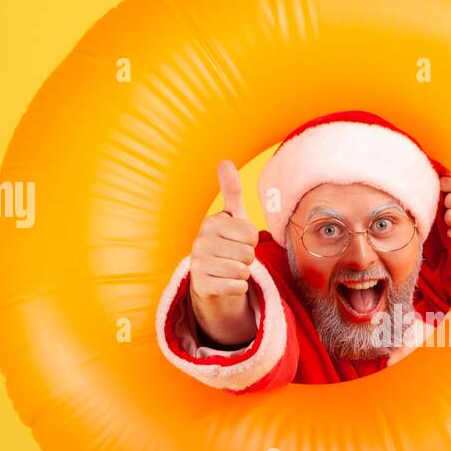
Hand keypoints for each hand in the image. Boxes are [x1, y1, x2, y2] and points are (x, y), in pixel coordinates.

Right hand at [188, 160, 259, 345]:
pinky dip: (238, 288)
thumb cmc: (227, 246)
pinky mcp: (202, 286)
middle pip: (248, 253)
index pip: (251, 233)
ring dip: (243, 274)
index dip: (252, 241)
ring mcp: (198, 264)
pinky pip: (237, 287)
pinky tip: (227, 284)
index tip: (239, 242)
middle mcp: (200, 241)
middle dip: (248, 259)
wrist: (211, 283)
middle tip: (235, 259)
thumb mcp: (232, 219)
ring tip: (231, 271)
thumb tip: (225, 161)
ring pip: (242, 270)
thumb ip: (231, 192)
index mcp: (210, 223)